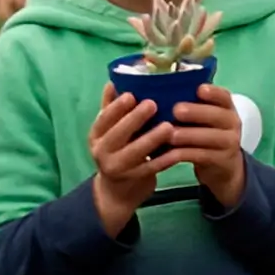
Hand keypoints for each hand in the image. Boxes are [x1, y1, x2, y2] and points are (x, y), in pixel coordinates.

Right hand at [88, 83, 169, 235]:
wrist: (117, 192)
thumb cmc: (117, 152)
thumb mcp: (110, 132)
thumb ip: (111, 109)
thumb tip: (113, 82)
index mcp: (96, 135)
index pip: (103, 119)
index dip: (116, 107)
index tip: (131, 94)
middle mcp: (102, 152)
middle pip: (117, 134)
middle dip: (134, 119)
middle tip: (152, 104)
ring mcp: (117, 168)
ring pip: (135, 152)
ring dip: (152, 138)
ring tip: (169, 126)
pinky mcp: (134, 180)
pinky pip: (150, 168)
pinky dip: (164, 160)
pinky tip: (177, 152)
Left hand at [153, 84, 246, 206]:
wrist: (222, 165)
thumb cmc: (204, 133)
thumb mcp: (203, 119)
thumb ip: (189, 106)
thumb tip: (160, 94)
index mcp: (226, 107)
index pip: (224, 96)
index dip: (213, 92)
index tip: (199, 89)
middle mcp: (232, 122)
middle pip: (217, 115)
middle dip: (196, 112)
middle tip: (176, 111)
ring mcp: (229, 142)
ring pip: (209, 137)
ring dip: (188, 135)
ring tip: (170, 135)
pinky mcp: (221, 161)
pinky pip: (202, 156)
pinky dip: (184, 154)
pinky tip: (169, 153)